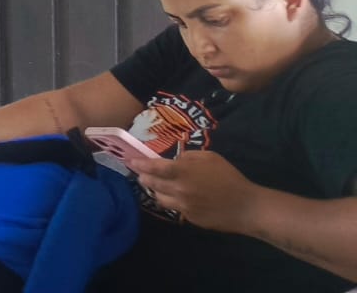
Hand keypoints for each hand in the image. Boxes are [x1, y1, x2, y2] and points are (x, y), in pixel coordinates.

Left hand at [126, 148, 258, 233]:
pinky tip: (175, 196)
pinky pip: (174, 208)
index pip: (153, 167)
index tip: (130, 161)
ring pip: (158, 198)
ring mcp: (183, 206)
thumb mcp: (210, 158)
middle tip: (140, 172)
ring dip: (154, 190)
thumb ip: (188, 157)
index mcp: (183, 172)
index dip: (139, 163)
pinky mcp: (189, 218)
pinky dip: (171, 201)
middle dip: (143, 176)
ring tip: (155, 185)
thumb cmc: (230, 178)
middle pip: (151, 183)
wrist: (246, 207)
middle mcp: (179, 190)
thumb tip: (175, 160)